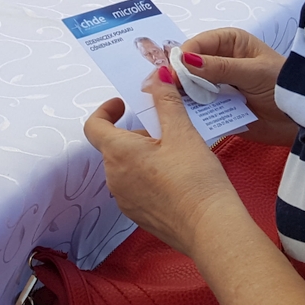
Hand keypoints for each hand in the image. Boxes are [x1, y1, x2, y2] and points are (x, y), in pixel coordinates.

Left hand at [84, 70, 245, 256]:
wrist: (210, 228)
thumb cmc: (195, 179)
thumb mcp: (182, 132)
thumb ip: (165, 101)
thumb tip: (156, 76)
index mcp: (118, 153)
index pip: (94, 126)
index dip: (105, 110)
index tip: (122, 104)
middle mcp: (114, 178)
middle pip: (114, 147)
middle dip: (136, 134)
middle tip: (166, 128)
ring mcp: (125, 201)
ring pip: (126, 168)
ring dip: (143, 155)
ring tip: (176, 152)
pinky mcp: (139, 216)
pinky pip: (136, 188)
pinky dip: (149, 176)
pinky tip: (177, 177)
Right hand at [182, 28, 295, 145]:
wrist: (298, 120)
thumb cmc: (282, 86)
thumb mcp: (253, 73)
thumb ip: (220, 68)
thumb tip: (186, 61)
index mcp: (229, 42)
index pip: (198, 44)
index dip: (183, 57)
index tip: (173, 73)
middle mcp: (219, 60)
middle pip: (189, 65)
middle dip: (178, 77)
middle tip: (166, 90)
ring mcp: (216, 84)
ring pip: (190, 87)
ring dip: (182, 95)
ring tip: (171, 104)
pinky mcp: (217, 106)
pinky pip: (197, 106)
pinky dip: (190, 110)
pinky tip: (182, 116)